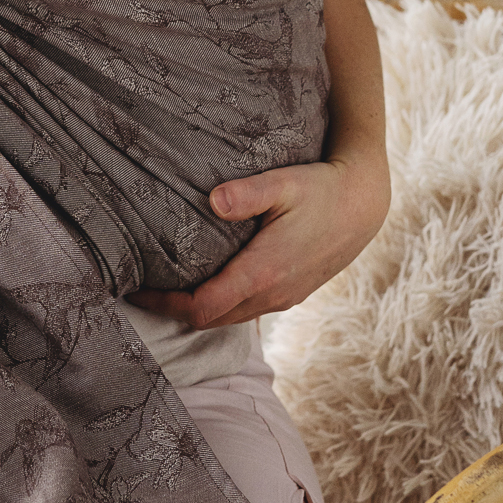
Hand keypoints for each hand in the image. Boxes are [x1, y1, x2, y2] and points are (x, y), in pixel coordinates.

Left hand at [128, 150, 390, 328]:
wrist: (365, 206)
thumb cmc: (322, 189)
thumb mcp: (284, 183)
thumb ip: (248, 194)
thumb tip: (213, 199)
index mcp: (263, 272)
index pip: (202, 306)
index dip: (165, 304)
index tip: (137, 289)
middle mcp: (272, 294)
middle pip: (209, 320)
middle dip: (172, 310)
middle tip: (140, 290)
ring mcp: (283, 299)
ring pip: (228, 318)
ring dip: (196, 310)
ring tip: (165, 289)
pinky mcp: (290, 295)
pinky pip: (245, 311)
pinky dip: (219, 305)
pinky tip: (204, 284)